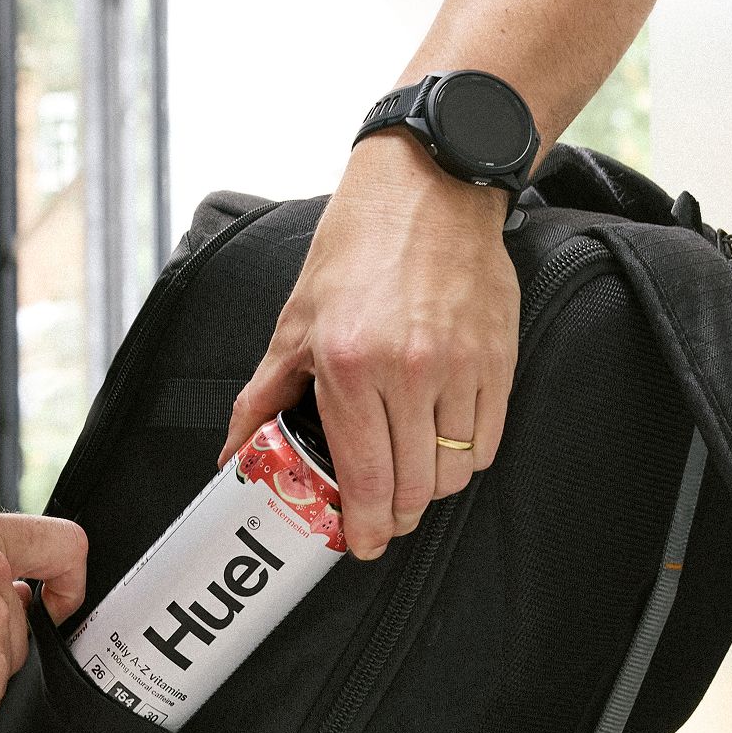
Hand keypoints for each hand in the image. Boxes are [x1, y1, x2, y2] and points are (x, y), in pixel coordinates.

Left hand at [221, 131, 520, 558]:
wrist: (428, 188)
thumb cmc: (355, 254)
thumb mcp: (293, 326)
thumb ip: (262, 400)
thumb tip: (232, 456)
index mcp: (349, 367)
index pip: (364, 477)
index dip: (364, 526)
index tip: (361, 544)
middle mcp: (408, 371)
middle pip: (414, 488)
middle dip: (396, 517)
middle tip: (381, 518)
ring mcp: (460, 366)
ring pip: (454, 472)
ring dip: (430, 489)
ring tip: (408, 476)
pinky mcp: (499, 358)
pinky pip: (487, 441)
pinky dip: (464, 458)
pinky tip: (440, 444)